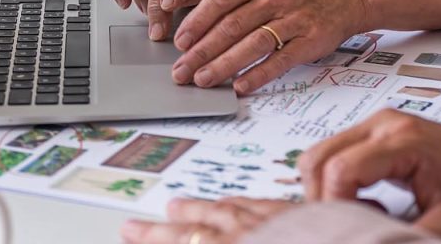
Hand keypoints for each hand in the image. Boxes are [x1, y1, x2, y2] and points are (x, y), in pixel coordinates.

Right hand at [120, 197, 296, 243]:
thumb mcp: (276, 237)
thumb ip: (233, 230)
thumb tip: (213, 227)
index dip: (159, 241)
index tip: (132, 234)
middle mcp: (259, 237)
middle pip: (202, 231)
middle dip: (167, 230)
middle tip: (136, 224)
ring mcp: (283, 225)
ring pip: (231, 212)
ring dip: (200, 210)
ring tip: (178, 205)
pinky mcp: (309, 218)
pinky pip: (266, 205)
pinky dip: (244, 203)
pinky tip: (239, 201)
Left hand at [171, 0, 369, 93]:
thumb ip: (242, 1)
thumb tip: (203, 29)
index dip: (197, 21)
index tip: (179, 42)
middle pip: (231, 26)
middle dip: (201, 51)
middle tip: (181, 71)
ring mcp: (294, 19)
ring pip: (251, 44)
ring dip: (223, 65)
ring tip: (203, 80)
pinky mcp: (311, 41)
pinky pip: (280, 60)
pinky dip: (257, 75)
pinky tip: (240, 86)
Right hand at [300, 111, 440, 242]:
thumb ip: (412, 238)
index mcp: (402, 139)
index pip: (340, 169)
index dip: (334, 206)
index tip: (348, 231)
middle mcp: (382, 124)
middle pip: (317, 157)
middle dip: (321, 199)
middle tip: (345, 225)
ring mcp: (376, 124)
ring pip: (320, 154)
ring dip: (327, 189)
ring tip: (361, 212)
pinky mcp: (374, 132)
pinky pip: (334, 154)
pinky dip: (337, 182)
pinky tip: (366, 200)